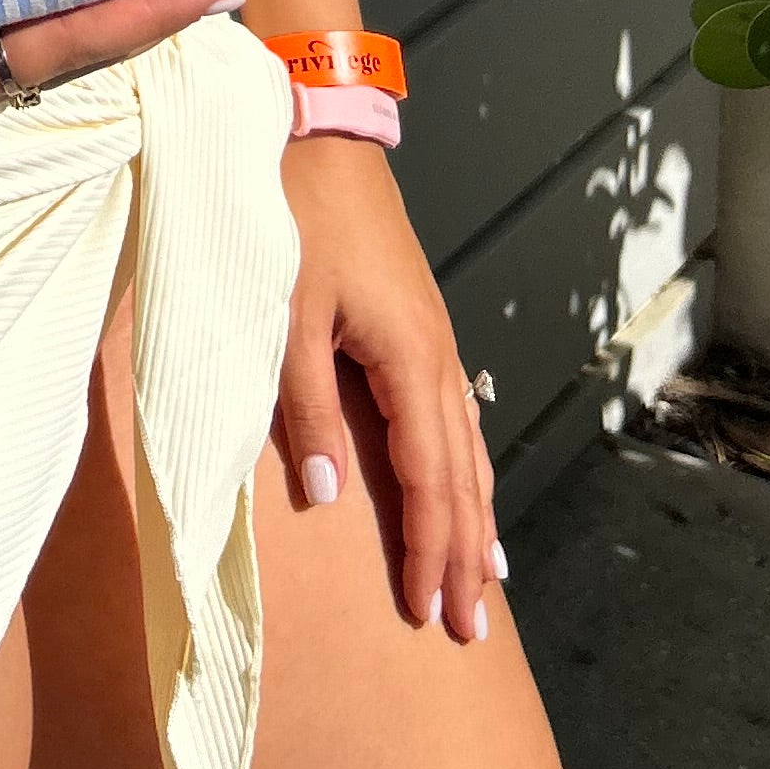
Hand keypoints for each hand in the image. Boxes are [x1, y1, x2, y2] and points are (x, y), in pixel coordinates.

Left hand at [275, 135, 500, 642]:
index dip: (429, 552)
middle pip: (463, 478)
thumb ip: (306, 409)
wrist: (316, 135)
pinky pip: (455, 419)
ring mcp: (435, 341)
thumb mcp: (285, 316)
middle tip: (469, 633)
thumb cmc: (292, 220)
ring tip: (484, 584)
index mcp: (409, 359)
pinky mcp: (419, 327)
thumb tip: (327, 499)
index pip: (429, 481)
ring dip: (474, 521)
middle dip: (466, 557)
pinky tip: (465, 493)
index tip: (429, 615)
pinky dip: (465, 471)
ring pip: (467, 451)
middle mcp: (437, 357)